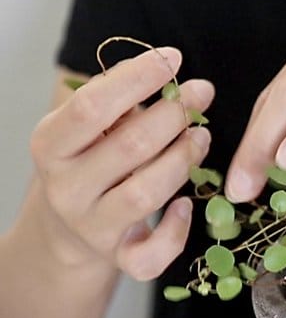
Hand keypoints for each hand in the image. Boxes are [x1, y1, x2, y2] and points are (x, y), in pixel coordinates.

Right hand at [29, 48, 214, 279]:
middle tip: (202, 94)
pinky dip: (176, 231)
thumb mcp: (90, 130)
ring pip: (145, 195)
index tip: (173, 58)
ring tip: (202, 137)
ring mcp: (91, 227)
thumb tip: (171, 73)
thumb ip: (120, 104)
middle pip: (130, 147)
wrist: (69, 230)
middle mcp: (66, 188)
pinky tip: (186, 205)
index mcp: (51, 145)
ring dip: (183, 160)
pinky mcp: (118, 259)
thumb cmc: (90, 164)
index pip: (92, 106)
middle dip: (174, 116)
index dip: (137, 79)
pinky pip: (151, 256)